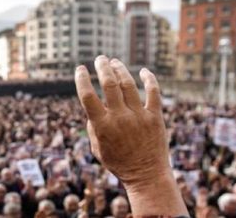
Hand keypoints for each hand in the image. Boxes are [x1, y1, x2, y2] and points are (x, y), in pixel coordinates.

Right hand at [74, 56, 187, 215]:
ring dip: (120, 69)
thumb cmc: (118, 163)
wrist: (146, 175)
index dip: (82, 79)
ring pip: (129, 84)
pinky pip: (153, 92)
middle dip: (103, 67)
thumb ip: (93, 126)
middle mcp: (120, 117)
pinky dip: (149, 79)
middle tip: (100, 59)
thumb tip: (93, 108)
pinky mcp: (155, 117)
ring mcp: (139, 116)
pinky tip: (143, 71)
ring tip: (115, 62)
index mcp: (102, 125)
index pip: (88, 96)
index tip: (80, 69)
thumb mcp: (97, 148)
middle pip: (109, 84)